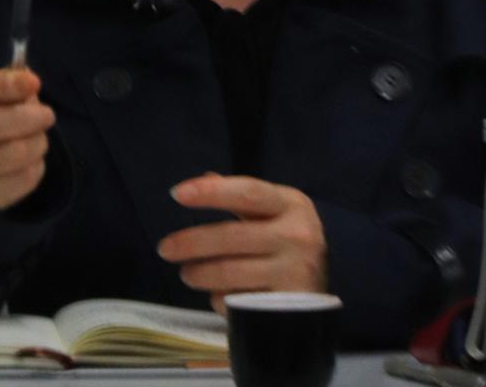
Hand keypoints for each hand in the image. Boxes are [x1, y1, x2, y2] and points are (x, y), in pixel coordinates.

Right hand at [0, 68, 54, 209]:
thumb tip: (30, 84)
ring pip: (11, 155)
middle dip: (28, 117)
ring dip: (37, 141)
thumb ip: (8, 81)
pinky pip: (22, 180)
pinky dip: (36, 165)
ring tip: (39, 135)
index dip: (6, 85)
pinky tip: (31, 157)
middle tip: (48, 115)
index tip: (35, 83)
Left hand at [157, 173, 328, 312]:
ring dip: (199, 274)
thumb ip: (241, 197)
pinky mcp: (287, 307)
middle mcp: (298, 235)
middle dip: (191, 242)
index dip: (211, 193)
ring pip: (230, 272)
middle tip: (165, 248)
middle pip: (232, 236)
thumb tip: (204, 178)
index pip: (247, 192)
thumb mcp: (274, 213)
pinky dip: (219, 299)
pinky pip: (238, 302)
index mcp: (292, 204)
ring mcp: (295, 272)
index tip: (177, 194)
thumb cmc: (290, 244)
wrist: (320, 296)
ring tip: (187, 274)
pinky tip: (216, 295)